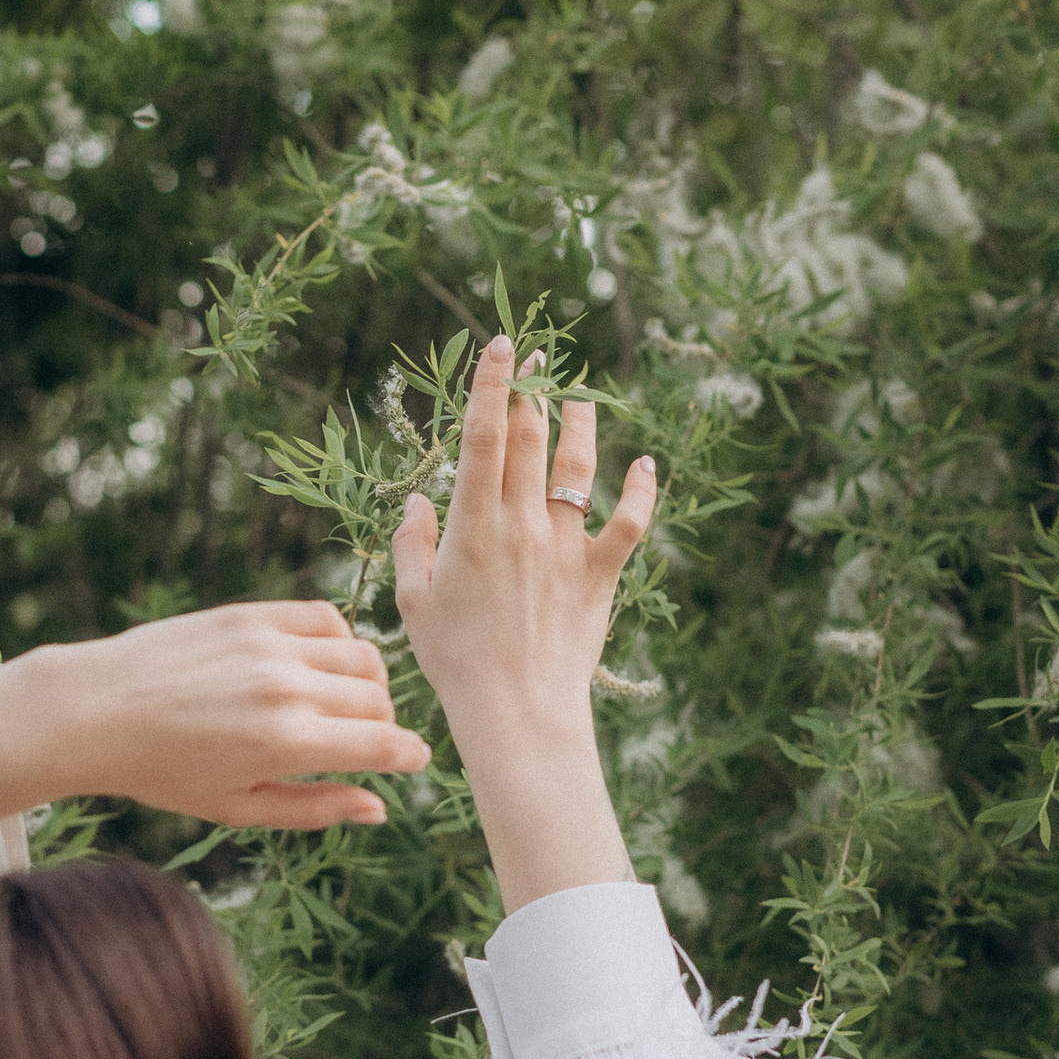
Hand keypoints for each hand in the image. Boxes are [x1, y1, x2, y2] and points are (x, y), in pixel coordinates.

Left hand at [0, 603, 430, 830]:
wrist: (97, 710)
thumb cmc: (164, 772)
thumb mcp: (239, 808)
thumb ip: (315, 809)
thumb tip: (379, 808)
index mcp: (288, 744)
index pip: (386, 744)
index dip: (410, 756)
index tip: (412, 761)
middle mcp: (288, 688)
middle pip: (381, 700)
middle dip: (383, 725)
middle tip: (359, 741)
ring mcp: (271, 645)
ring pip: (363, 657)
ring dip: (368, 684)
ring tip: (339, 705)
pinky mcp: (252, 614)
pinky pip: (327, 619)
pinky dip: (338, 642)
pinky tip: (316, 665)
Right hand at [390, 338, 655, 908]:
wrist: (516, 712)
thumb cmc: (455, 662)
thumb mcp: (415, 602)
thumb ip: (412, 545)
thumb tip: (419, 502)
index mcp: (472, 527)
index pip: (481, 437)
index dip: (490, 385)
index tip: (500, 345)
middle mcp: (523, 525)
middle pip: (530, 440)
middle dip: (531, 392)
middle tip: (536, 358)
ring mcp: (566, 548)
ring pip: (579, 468)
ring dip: (581, 425)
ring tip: (581, 397)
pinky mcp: (600, 575)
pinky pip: (628, 523)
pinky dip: (641, 490)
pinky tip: (645, 465)